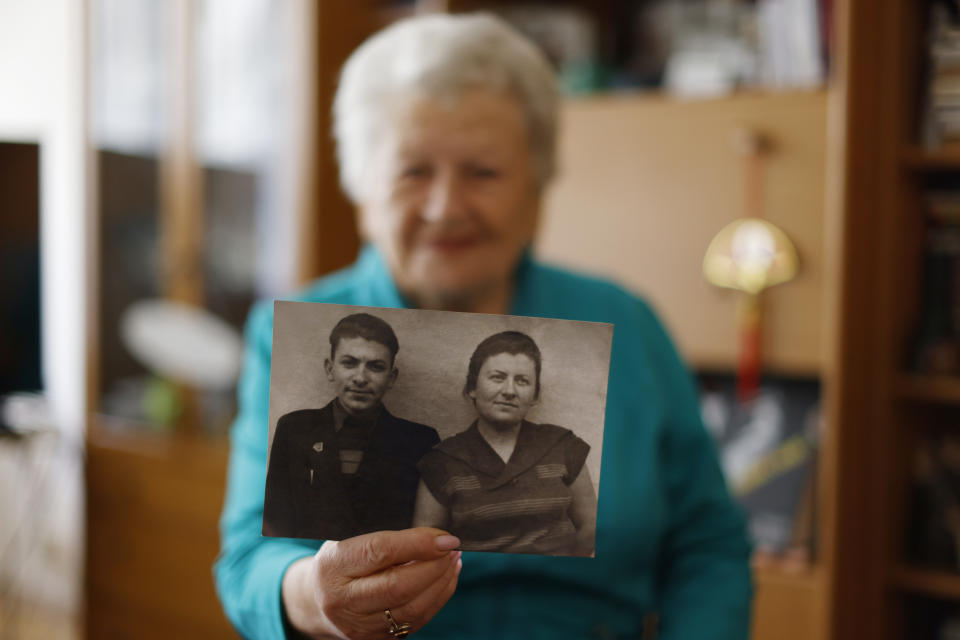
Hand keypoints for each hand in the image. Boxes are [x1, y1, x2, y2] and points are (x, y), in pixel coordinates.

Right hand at [282, 527, 461, 638]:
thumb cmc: (340, 561)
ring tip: (453, 562)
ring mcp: (358, 625)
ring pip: (412, 609)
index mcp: (334, 565)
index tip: (445, 538)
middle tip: (452, 549)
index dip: (419, 544)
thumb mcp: (349, 539)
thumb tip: (433, 536)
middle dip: (435, 566)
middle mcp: (342, 600)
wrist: (316, 600)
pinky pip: (415, 622)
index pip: (381, 552)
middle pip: (399, 586)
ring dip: (441, 583)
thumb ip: (385, 538)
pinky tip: (445, 580)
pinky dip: (437, 599)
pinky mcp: (374, 639)